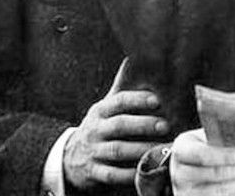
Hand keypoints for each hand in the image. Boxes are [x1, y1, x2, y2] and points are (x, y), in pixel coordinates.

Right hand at [63, 59, 169, 189]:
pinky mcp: (94, 173)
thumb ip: (120, 89)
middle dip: (143, 125)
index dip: (138, 99)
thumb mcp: (104, 107)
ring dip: (142, 150)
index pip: (119, 101)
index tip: (157, 100)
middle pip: (120, 125)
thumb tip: (133, 60)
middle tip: (165, 125)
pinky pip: (113, 175)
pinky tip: (145, 170)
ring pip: (118, 151)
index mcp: (100, 110)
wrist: (69, 157)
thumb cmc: (98, 126)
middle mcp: (95, 129)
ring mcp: (93, 151)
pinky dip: (130, 174)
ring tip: (162, 149)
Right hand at [170, 128, 234, 195]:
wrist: (182, 166)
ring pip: (221, 191)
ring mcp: (187, 193)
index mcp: (181, 150)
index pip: (204, 155)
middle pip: (215, 175)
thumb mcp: (202, 137)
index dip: (226, 157)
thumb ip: (219, 137)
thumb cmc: (198, 145)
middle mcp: (180, 174)